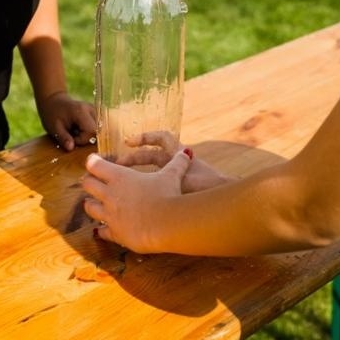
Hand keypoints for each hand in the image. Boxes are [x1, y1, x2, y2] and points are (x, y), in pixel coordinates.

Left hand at [39, 91, 95, 151]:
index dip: (82, 139)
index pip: (91, 131)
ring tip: (75, 130)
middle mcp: (91, 109)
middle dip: (85, 138)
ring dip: (87, 135)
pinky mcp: (95, 113)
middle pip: (96, 131)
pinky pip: (96, 127)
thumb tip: (71, 148)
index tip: (71, 138)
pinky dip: (88, 131)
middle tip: (72, 134)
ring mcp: (94, 110)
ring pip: (97, 130)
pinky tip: (79, 128)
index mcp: (81, 112)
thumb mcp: (54, 128)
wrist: (53, 101)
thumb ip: (63, 138)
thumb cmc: (52, 114)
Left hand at [82, 148, 193, 251]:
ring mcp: (110, 215)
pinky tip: (102, 229)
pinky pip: (101, 231)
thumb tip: (187, 152)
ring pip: (89, 208)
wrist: (167, 224)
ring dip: (90, 204)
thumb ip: (177, 163)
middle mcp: (110, 194)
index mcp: (120, 177)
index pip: (95, 165)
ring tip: (93, 203)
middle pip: (87, 185)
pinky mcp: (115, 233)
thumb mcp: (172, 176)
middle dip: (88, 182)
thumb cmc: (168, 195)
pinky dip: (101, 229)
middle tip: (91, 181)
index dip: (93, 162)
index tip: (94, 161)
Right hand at [117, 131, 231, 192]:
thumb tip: (150, 178)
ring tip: (118, 180)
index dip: (144, 137)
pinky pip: (154, 184)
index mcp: (179, 155)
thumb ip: (171, 178)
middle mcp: (176, 164)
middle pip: (150, 155)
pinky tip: (132, 196)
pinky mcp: (173, 190)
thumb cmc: (207, 188)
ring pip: (150, 171)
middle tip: (116, 165)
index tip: (129, 143)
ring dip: (136, 173)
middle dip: (133, 158)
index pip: (161, 138)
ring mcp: (175, 177)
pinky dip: (143, 187)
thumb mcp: (186, 181)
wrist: (223, 202)